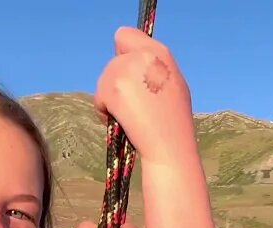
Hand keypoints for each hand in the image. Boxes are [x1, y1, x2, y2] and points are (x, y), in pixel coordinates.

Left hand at [94, 27, 195, 165]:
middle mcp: (143, 56)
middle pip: (112, 62)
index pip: (124, 35)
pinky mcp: (113, 88)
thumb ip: (150, 68)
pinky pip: (99, 98)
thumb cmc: (173, 123)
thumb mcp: (170, 84)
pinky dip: (104, 112)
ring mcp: (127, 70)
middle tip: (134, 105)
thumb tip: (127, 60)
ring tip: (130, 116)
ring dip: (110, 98)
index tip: (128, 74)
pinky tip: (123, 122)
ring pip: (104, 80)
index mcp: (160, 53)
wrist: (169, 147)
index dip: (122, 54)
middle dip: (116, 82)